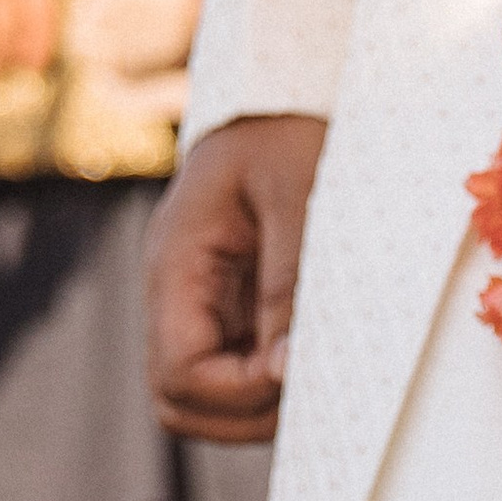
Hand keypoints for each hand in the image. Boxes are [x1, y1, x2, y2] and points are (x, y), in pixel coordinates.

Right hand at [149, 113, 327, 443]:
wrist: (290, 89)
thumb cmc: (295, 125)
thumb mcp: (300, 193)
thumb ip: (291, 285)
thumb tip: (287, 372)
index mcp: (176, 263)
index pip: (179, 375)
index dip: (239, 391)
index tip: (298, 368)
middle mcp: (178, 294)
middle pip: (181, 404)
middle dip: (247, 411)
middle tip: (315, 383)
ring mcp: (205, 305)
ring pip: (210, 401)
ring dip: (264, 405)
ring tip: (324, 368)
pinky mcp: (236, 308)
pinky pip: (241, 373)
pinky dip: (278, 383)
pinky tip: (322, 352)